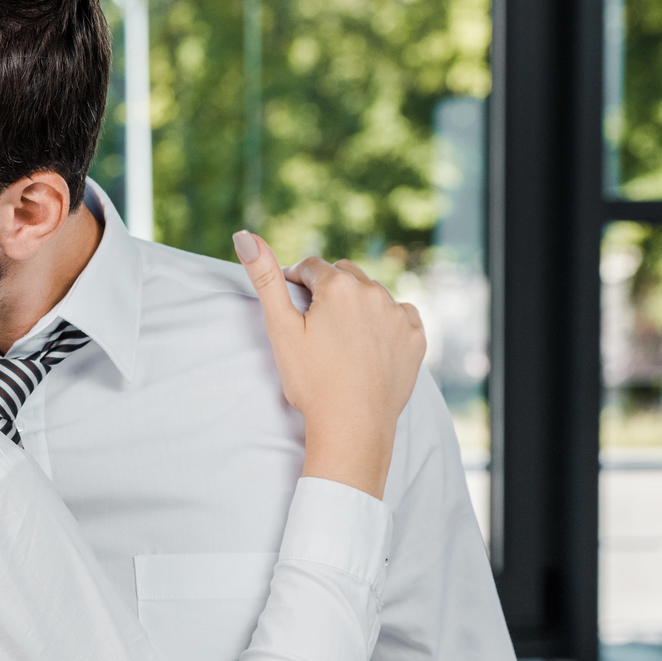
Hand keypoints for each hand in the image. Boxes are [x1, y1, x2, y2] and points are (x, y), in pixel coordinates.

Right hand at [233, 231, 425, 498]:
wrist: (352, 424)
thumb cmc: (311, 379)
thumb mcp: (280, 329)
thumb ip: (264, 279)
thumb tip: (244, 236)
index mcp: (339, 285)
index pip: (312, 267)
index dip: (297, 284)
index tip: (293, 308)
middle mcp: (375, 291)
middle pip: (345, 275)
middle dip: (329, 291)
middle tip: (315, 326)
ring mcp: (400, 313)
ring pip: (372, 294)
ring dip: (356, 305)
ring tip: (341, 340)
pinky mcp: (417, 336)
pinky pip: (400, 315)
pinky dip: (384, 324)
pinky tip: (368, 347)